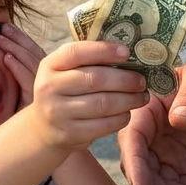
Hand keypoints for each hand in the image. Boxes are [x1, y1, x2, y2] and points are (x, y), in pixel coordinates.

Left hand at [0, 24, 45, 106]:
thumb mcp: (12, 87)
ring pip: (33, 65)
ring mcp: (46, 95)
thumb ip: (15, 70)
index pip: (37, 54)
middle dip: (20, 39)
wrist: (9, 146)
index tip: (8, 28)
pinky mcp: (35, 105)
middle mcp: (50, 85)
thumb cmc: (7, 113)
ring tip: (0, 38)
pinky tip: (6, 58)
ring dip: (16, 49)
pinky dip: (17, 67)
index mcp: (47, 79)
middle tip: (4, 28)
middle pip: (37, 56)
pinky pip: (27, 81)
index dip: (23, 39)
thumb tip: (3, 49)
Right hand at [31, 41, 148, 151]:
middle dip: (125, 79)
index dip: (104, 50)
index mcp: (50, 65)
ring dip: (129, 100)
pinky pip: (104, 125)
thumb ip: (87, 59)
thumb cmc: (64, 91)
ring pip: (103, 104)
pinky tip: (128, 113)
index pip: (77, 52)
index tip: (127, 52)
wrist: (43, 128)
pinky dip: (121, 118)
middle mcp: (49, 87)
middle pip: (95, 79)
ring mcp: (57, 112)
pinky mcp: (69, 134)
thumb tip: (127, 53)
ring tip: (142, 97)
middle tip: (142, 81)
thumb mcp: (64, 71)